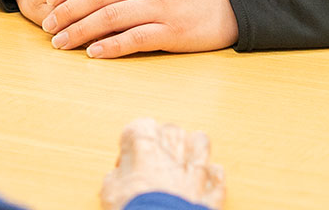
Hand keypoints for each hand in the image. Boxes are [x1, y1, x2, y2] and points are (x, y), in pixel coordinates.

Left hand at [41, 0, 237, 57]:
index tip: (50, 0)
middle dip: (66, 12)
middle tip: (48, 27)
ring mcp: (160, 6)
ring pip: (109, 18)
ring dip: (80, 32)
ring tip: (62, 43)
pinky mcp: (172, 31)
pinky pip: (134, 39)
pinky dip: (110, 47)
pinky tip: (93, 53)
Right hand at [101, 118, 224, 209]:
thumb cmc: (135, 208)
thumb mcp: (110, 190)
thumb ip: (117, 174)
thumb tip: (120, 176)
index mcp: (145, 142)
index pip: (138, 127)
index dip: (130, 144)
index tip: (126, 160)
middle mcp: (173, 148)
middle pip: (170, 129)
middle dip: (161, 142)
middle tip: (150, 161)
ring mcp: (197, 168)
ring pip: (200, 142)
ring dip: (192, 148)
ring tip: (181, 161)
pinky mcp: (212, 190)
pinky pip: (217, 176)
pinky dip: (212, 178)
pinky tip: (204, 183)